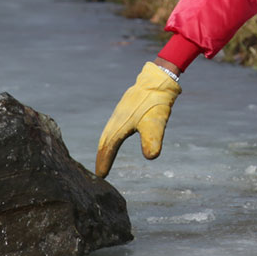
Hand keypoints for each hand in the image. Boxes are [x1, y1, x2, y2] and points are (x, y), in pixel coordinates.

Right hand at [95, 61, 181, 175]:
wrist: (158, 79)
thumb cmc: (156, 102)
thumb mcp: (156, 122)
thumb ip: (152, 139)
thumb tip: (151, 157)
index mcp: (119, 124)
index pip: (109, 147)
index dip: (104, 161)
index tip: (101, 176)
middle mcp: (116, 119)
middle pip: (105, 141)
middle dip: (102, 156)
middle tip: (99, 172)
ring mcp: (120, 113)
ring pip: (108, 133)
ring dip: (106, 147)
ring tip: (104, 158)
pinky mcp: (125, 109)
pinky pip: (114, 126)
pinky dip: (111, 137)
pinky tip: (117, 138)